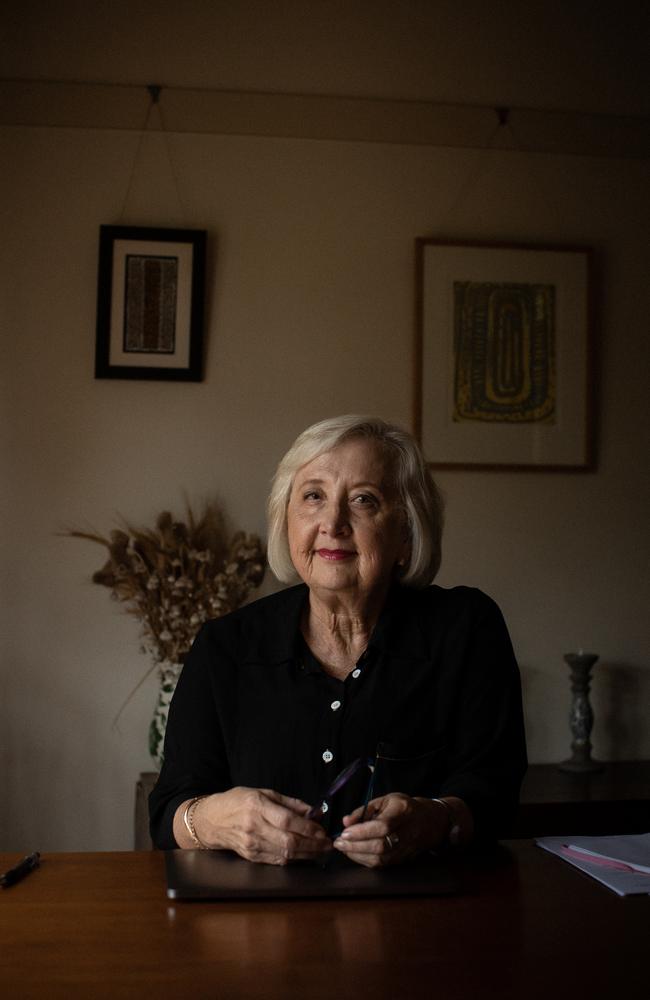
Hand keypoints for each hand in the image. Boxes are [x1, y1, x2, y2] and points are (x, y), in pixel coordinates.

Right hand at [183, 787, 331, 864]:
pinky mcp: (250, 856)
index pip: (288, 821)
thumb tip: (314, 812)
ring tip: (320, 851)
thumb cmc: (238, 802)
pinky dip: (293, 859)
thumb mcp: (264, 793)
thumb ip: (290, 803)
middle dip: (313, 845)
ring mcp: (251, 844)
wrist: (211, 820)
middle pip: (289, 841)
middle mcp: (254, 827)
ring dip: (307, 854)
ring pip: (285, 854)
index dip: (308, 828)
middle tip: (327, 844)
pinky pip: (277, 860)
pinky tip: (304, 855)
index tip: (322, 830)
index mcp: (257, 806)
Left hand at [332, 793, 451, 867]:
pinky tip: (355, 854)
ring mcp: (407, 848)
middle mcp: (407, 831)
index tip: (344, 832)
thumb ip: (364, 810)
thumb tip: (346, 821)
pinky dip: (366, 860)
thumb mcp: (385, 800)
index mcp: (403, 811)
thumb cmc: (404, 807)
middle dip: (356, 846)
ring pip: (381, 858)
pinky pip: (383, 864)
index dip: (362, 831)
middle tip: (339, 843)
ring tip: (344, 848)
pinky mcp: (404, 859)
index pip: (382, 826)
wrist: (430, 820)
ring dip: (358, 855)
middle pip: (381, 845)